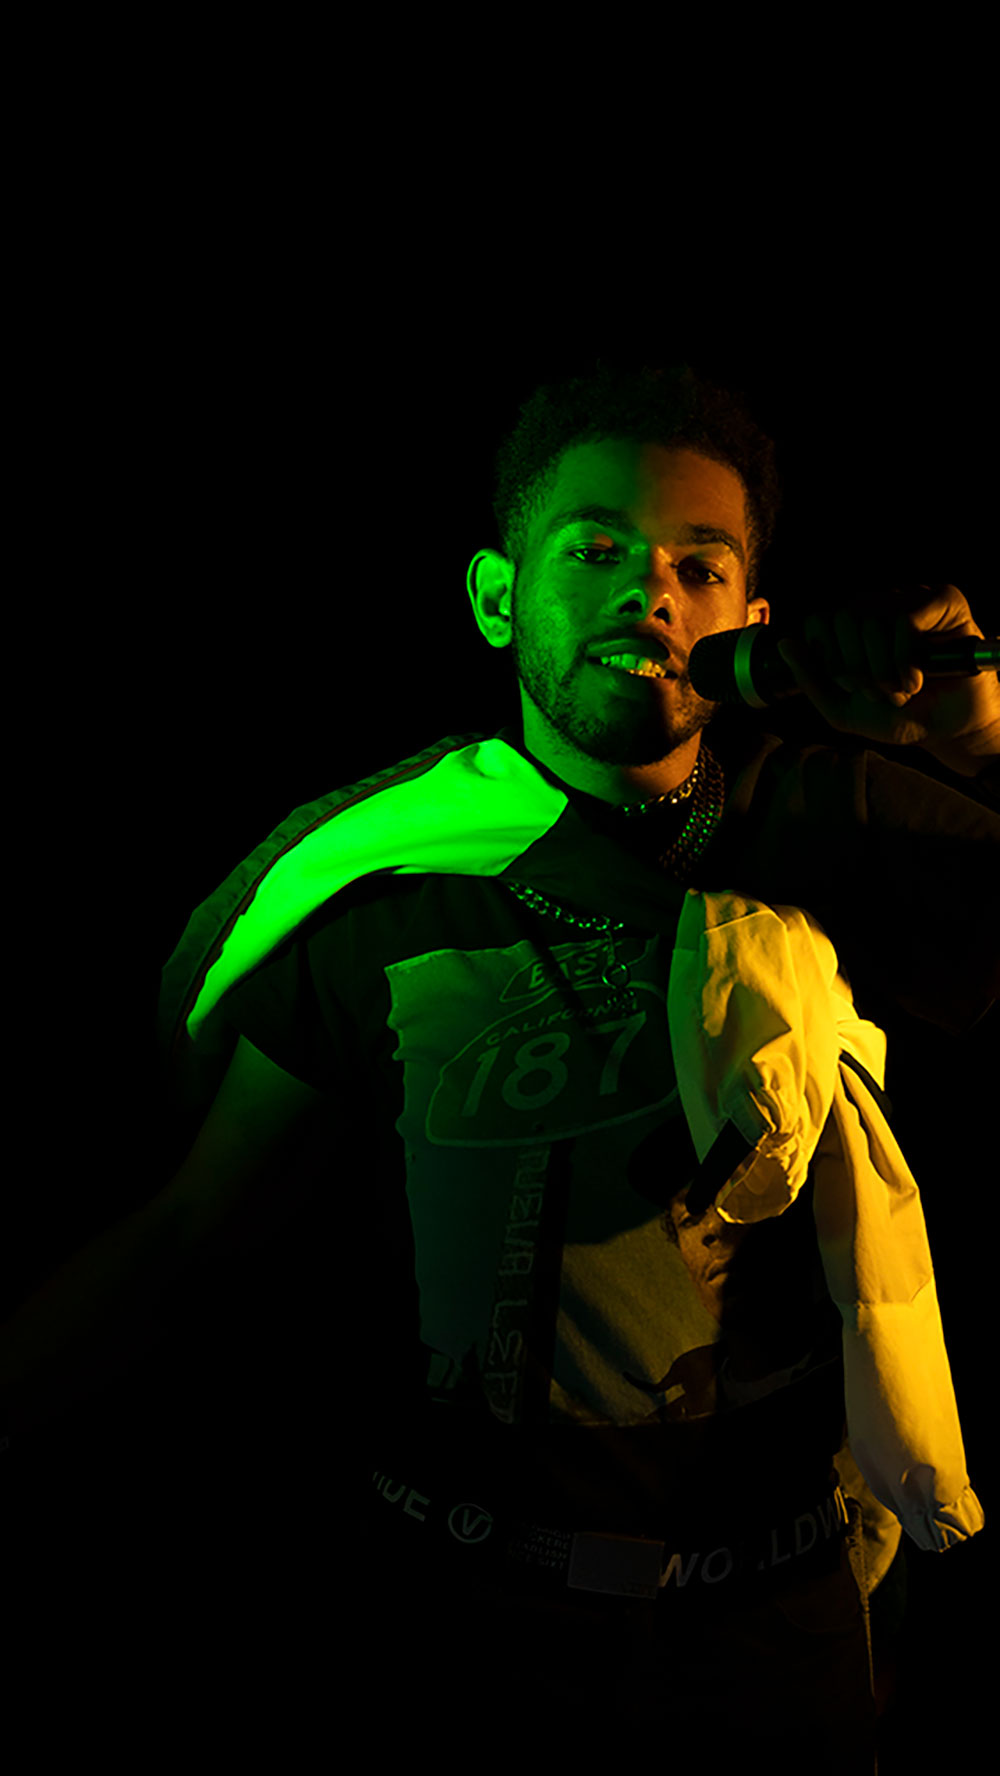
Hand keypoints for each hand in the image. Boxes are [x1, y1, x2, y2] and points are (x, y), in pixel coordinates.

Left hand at [776, 583, 999, 753]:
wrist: (947, 730)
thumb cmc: (897, 716)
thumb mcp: (842, 710)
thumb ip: (810, 680)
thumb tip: (785, 644)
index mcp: (851, 628)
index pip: (820, 621)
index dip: (828, 657)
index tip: (848, 686)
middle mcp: (878, 607)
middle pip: (843, 620)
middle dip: (854, 669)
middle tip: (875, 694)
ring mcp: (910, 601)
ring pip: (872, 621)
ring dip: (880, 671)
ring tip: (899, 693)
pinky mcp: (943, 603)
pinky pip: (905, 621)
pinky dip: (903, 660)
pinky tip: (914, 682)